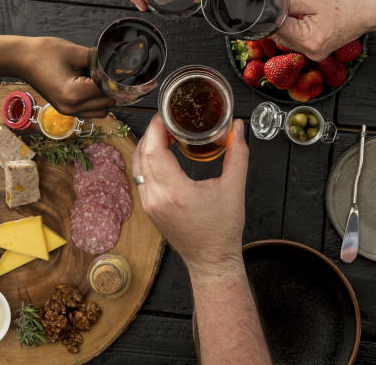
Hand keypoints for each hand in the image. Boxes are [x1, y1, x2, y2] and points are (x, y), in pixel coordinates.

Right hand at [17, 37, 114, 117]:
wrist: (21, 59)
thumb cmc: (44, 53)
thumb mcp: (76, 52)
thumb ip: (98, 61)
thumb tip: (114, 67)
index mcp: (74, 94)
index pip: (107, 91)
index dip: (113, 79)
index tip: (112, 68)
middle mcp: (71, 107)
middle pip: (107, 104)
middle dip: (109, 89)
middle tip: (104, 72)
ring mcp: (67, 111)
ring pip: (101, 111)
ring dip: (103, 97)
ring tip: (95, 79)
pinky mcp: (65, 110)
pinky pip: (90, 111)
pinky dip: (94, 101)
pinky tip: (87, 85)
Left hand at [131, 115, 247, 277]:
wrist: (211, 260)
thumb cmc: (222, 230)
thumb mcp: (234, 187)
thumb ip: (237, 153)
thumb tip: (237, 127)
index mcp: (175, 192)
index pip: (153, 149)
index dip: (156, 127)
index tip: (167, 114)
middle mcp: (156, 198)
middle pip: (142, 153)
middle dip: (152, 132)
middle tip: (169, 120)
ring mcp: (149, 204)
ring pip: (137, 165)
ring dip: (148, 146)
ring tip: (165, 134)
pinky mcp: (148, 208)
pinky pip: (140, 177)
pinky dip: (148, 161)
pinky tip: (162, 154)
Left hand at [272, 0, 375, 60]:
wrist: (368, 13)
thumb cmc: (347, 5)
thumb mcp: (314, 0)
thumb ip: (289, 3)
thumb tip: (271, 4)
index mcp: (309, 40)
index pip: (277, 29)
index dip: (270, 16)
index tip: (267, 5)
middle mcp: (311, 52)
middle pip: (280, 37)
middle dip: (278, 21)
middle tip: (284, 4)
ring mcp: (315, 54)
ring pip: (288, 40)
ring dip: (286, 26)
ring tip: (298, 11)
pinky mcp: (317, 52)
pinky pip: (298, 42)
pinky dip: (296, 31)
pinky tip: (303, 19)